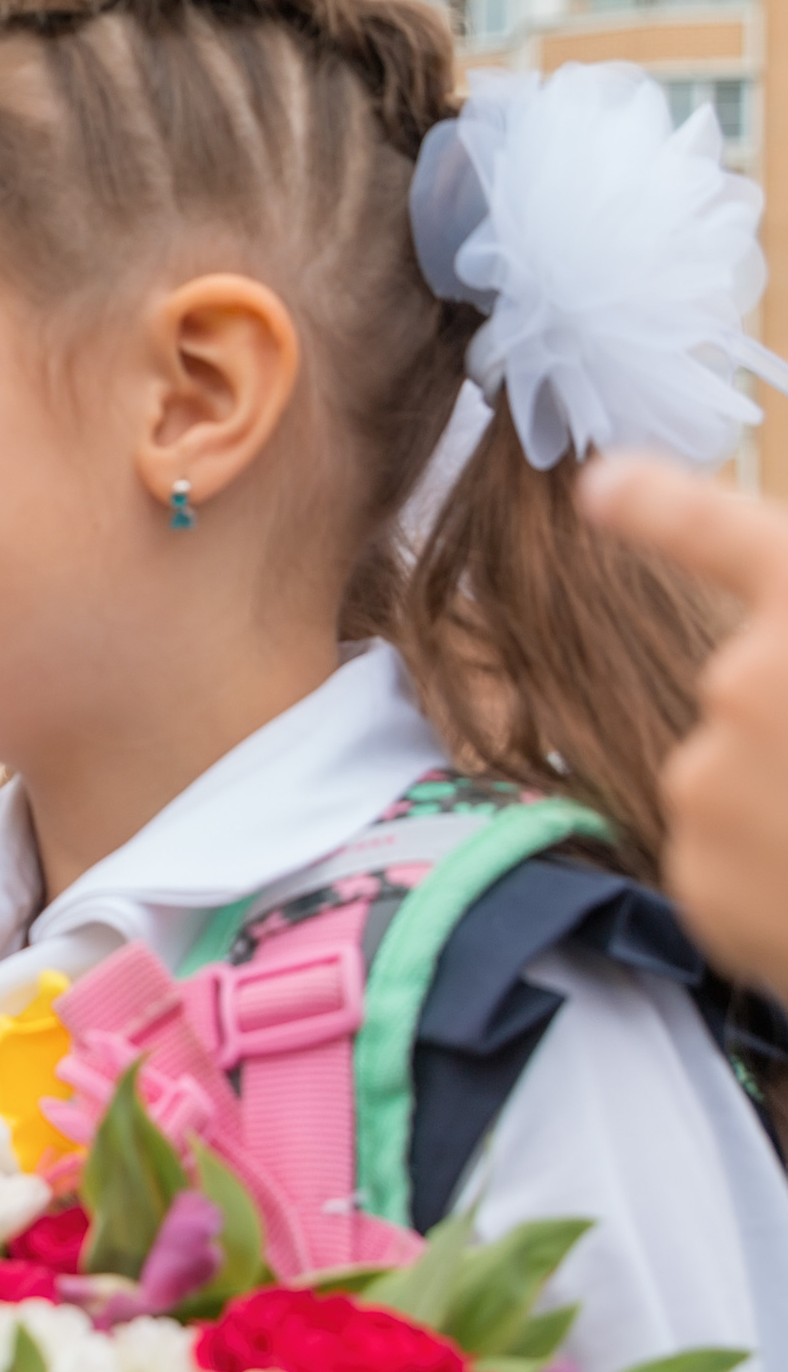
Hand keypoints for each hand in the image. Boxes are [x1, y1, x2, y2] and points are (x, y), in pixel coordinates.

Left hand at [581, 455, 787, 995]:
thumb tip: (774, 650)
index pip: (729, 536)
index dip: (663, 505)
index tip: (601, 484)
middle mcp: (743, 683)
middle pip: (751, 691)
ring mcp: (708, 782)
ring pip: (739, 784)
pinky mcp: (696, 876)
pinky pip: (729, 867)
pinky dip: (777, 887)